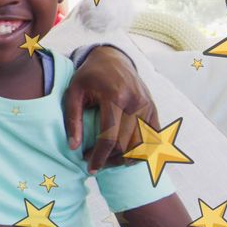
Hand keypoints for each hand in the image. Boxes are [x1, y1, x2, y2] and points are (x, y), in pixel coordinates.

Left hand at [64, 45, 159, 173]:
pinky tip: (126, 155)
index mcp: (114, 96)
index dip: (99, 157)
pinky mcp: (153, 109)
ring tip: (109, 160)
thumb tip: (74, 147)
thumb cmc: (89, 76)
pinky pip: (153, 138)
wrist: (112, 58)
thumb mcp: (73, 92)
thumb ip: (72, 119)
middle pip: (127, 144)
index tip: (90, 168)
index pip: (109, 137)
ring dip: (126, 159)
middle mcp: (135, 101)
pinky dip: (142, 151)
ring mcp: (147, 105)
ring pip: (142, 145)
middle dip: (110, 160)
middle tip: (95, 163)